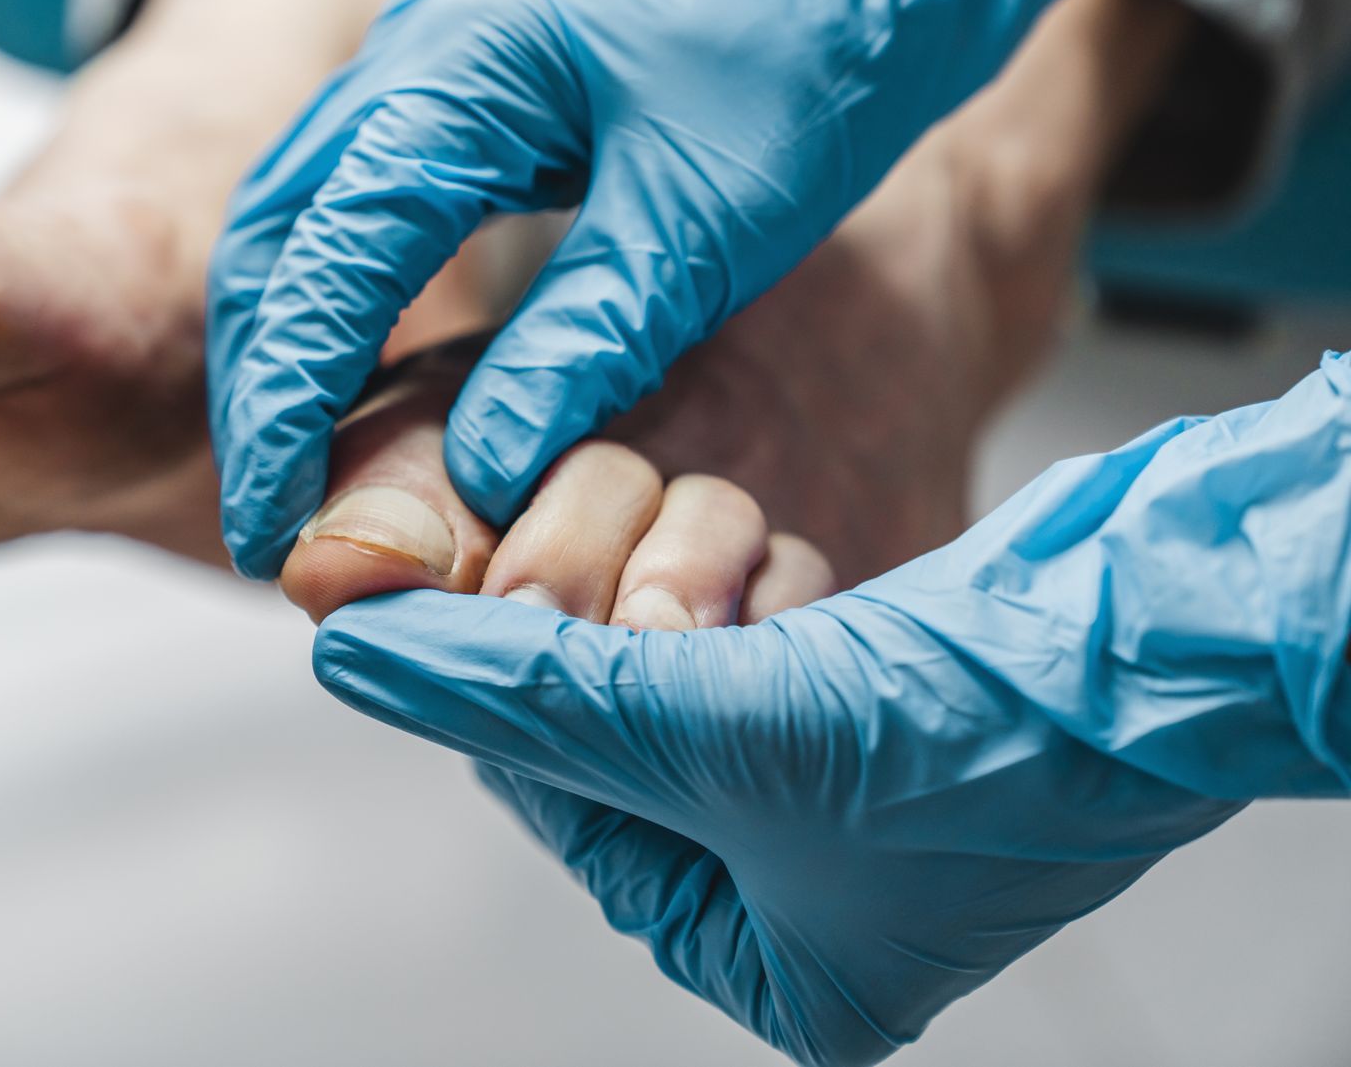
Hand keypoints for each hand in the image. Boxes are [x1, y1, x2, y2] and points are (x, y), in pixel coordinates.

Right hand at [206, 0, 1161, 576]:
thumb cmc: (815, 47)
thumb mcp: (706, 218)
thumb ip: (584, 342)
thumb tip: (482, 473)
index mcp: (460, 67)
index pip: (325, 257)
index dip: (285, 405)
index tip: (272, 524)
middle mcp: (417, 49)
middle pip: (278, 235)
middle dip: (261, 385)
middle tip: (269, 520)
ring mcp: (433, 57)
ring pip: (305, 217)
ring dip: (291, 345)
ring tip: (300, 472)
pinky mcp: (469, 87)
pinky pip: (364, 201)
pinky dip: (344, 300)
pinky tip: (365, 383)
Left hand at [312, 355, 1350, 1065]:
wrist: (1168, 632)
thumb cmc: (992, 735)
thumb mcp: (717, 730)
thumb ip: (525, 691)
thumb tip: (367, 655)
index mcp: (785, 969)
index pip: (573, 822)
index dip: (523, 712)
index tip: (475, 616)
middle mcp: (817, 892)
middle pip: (625, 744)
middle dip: (627, 648)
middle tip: (635, 586)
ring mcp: (854, 789)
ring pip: (686, 666)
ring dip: (699, 597)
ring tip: (753, 585)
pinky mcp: (888, 691)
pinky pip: (763, 624)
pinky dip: (762, 581)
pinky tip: (796, 567)